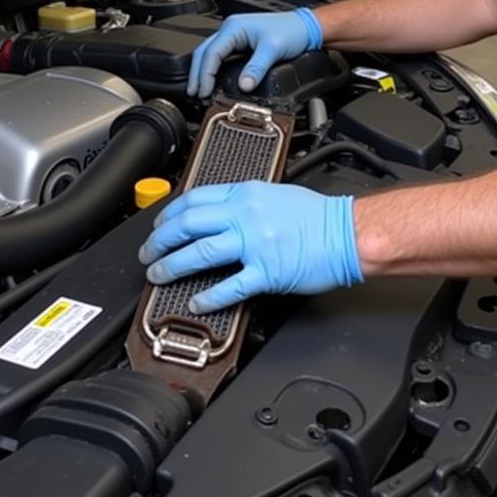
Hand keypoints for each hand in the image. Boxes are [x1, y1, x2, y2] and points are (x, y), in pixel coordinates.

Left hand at [138, 181, 362, 311]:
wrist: (348, 233)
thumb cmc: (320, 217)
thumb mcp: (276, 194)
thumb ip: (245, 202)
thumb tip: (219, 213)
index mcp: (247, 193)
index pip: (195, 199)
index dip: (169, 214)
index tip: (159, 225)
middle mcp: (246, 215)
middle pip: (188, 225)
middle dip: (160, 241)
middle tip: (149, 253)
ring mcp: (254, 244)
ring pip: (199, 253)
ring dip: (172, 266)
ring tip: (159, 276)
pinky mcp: (266, 272)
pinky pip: (229, 287)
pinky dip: (207, 297)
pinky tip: (195, 302)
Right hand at [188, 7, 322, 97]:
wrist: (306, 27)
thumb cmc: (292, 31)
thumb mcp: (273, 50)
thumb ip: (256, 69)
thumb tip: (244, 86)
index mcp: (234, 27)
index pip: (212, 52)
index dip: (205, 74)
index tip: (204, 90)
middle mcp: (231, 29)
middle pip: (204, 52)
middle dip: (197, 74)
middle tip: (194, 92)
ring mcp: (235, 35)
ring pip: (210, 53)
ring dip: (203, 71)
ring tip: (199, 88)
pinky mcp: (241, 42)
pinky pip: (220, 54)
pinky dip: (213, 67)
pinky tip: (213, 78)